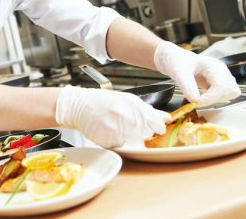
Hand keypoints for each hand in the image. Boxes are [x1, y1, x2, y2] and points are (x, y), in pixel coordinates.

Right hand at [55, 86, 170, 147]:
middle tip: (127, 122)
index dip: (156, 126)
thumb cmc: (102, 101)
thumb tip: (167, 118)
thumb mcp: (127, 99)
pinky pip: (121, 146)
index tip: (152, 125)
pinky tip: (108, 130)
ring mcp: (118, 131)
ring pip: (135, 141)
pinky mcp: (109, 141)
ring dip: (129, 136)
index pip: (158, 125)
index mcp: (134, 106)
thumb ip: (148, 110)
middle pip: (147, 134)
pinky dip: (117, 140)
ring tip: (116, 125)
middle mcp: (127, 118)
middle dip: (141, 130)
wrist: (78, 105)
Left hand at [154, 41, 240, 104]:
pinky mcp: (219, 82)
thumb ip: (187, 86)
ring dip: (214, 99)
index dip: (210, 98)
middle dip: (214, 99)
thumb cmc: (177, 62)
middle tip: (198, 98)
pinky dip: (213, 98)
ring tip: (199, 94)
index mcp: (213, 65)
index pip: (221, 86)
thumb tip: (195, 100)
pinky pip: (223, 95)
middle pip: (230, 91)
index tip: (196, 102)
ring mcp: (222, 77)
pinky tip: (201, 94)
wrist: (175, 60)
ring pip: (230, 94)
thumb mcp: (178, 73)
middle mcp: (221, 71)